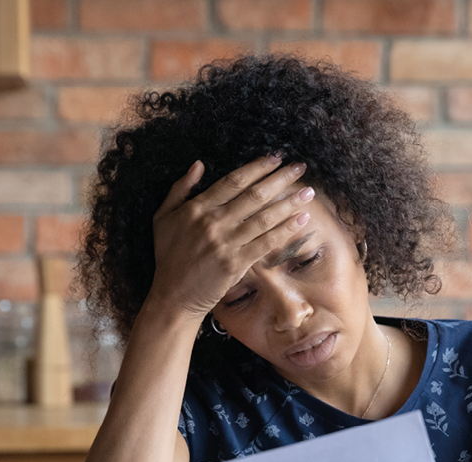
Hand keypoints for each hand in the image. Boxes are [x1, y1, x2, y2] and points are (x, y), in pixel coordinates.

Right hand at [146, 154, 315, 321]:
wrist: (173, 294)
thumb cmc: (168, 255)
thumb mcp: (163, 216)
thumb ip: (180, 188)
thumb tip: (198, 164)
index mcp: (197, 207)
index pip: (233, 181)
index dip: (257, 167)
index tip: (276, 157)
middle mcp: (213, 222)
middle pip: (254, 195)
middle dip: (280, 178)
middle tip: (300, 167)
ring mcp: (226, 243)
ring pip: (264, 218)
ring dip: (289, 203)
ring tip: (308, 192)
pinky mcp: (236, 263)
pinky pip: (265, 243)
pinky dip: (284, 231)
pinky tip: (301, 219)